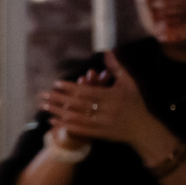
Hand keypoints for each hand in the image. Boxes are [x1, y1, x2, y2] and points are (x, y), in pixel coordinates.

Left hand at [42, 52, 165, 151]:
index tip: (56, 83)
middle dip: (59, 99)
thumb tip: (108, 50)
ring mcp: (102, 124)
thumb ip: (117, 67)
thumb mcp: (129, 83)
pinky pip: (79, 130)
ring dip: (58, 112)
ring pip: (76, 117)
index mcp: (112, 97)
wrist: (143, 129)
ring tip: (44, 106)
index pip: (87, 91)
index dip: (70, 88)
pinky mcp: (100, 134)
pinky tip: (52, 121)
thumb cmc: (135, 103)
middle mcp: (106, 110)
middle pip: (78, 104)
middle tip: (43, 94)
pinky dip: (65, 125)